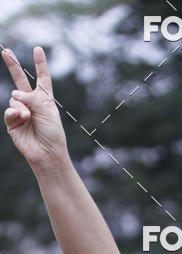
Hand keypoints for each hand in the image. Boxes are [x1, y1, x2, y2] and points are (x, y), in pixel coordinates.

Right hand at [2, 46, 67, 169]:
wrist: (47, 153)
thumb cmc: (52, 134)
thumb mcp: (47, 112)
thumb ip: (32, 98)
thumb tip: (15, 94)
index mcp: (45, 99)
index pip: (42, 79)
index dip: (40, 65)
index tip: (38, 49)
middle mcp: (32, 103)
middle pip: (21, 80)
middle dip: (13, 65)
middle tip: (6, 51)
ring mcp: (21, 112)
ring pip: (15, 98)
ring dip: (21, 106)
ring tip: (28, 117)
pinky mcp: (13, 122)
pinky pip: (9, 111)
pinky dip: (14, 112)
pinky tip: (21, 117)